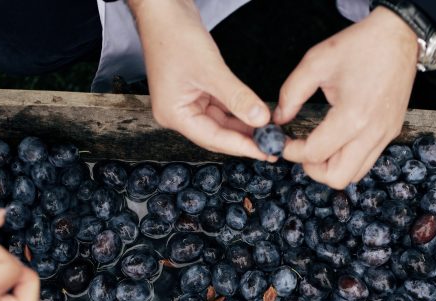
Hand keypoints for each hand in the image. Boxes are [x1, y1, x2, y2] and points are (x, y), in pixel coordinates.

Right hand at [132, 0, 272, 159]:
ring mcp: (186, 101)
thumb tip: (260, 119)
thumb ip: (237, 97)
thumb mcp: (210, 69)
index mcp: (174, 114)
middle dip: (244, 138)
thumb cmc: (174, 35)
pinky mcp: (195, 90)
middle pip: (217, 134)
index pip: (213, 138)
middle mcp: (178, 112)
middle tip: (272, 144)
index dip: (241, 146)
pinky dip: (237, 110)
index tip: (265, 151)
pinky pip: (220, 106)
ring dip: (243, 125)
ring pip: (220, 121)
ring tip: (268, 130)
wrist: (163, 8)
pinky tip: (256, 113)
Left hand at [275, 7, 417, 187]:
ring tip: (319, 146)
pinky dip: (348, 158)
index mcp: (352, 116)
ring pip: (354, 175)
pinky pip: (367, 160)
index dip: (292, 152)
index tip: (284, 142)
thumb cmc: (359, 46)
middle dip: (313, 169)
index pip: (315, 153)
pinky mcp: (391, 132)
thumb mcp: (315, 63)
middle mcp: (372, 132)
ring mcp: (385, 135)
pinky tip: (337, 140)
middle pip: (337, 177)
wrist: (398, 36)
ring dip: (332, 167)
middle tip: (302, 150)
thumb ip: (291, 94)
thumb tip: (280, 119)